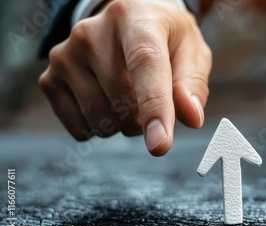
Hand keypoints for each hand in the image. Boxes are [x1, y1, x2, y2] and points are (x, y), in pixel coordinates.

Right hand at [39, 0, 211, 155]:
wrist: (127, 21)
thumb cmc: (164, 39)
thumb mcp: (191, 51)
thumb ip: (192, 84)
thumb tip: (191, 118)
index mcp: (134, 19)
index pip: (144, 65)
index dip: (154, 107)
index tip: (160, 144)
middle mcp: (92, 33)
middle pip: (122, 103)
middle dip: (145, 119)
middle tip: (153, 101)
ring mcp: (65, 56)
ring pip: (100, 120)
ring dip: (124, 126)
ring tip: (130, 99)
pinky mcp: (49, 79)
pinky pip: (80, 129)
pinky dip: (100, 130)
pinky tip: (108, 104)